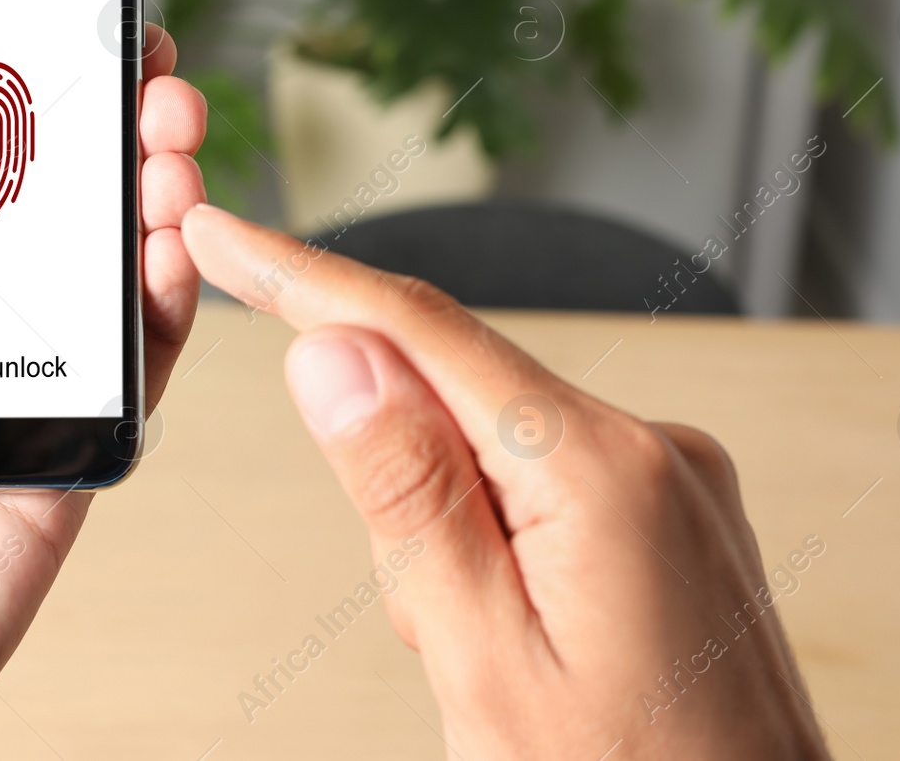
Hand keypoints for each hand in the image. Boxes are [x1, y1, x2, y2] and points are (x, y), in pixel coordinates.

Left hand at [0, 27, 206, 759]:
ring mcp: (23, 398)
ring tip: (166, 136)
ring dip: (156, 197)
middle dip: (112, 134)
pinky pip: (136, 369)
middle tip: (142, 73)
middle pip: (63, 216)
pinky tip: (168, 240)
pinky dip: (167, 299)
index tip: (64, 40)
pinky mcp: (70, 462)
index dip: (28, 106)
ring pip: (115, 278)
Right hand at [181, 204, 830, 759]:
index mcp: (603, 472)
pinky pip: (547, 487)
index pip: (418, 329)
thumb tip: (334, 351)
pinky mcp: (676, 513)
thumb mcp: (484, 662)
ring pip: (495, 452)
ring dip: (454, 539)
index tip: (223, 234)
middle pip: (456, 399)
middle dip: (401, 492)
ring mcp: (676, 479)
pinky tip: (530, 640)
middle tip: (430, 625)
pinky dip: (501, 546)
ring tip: (500, 664)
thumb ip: (406, 498)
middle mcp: (655, 449)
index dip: (303, 276)